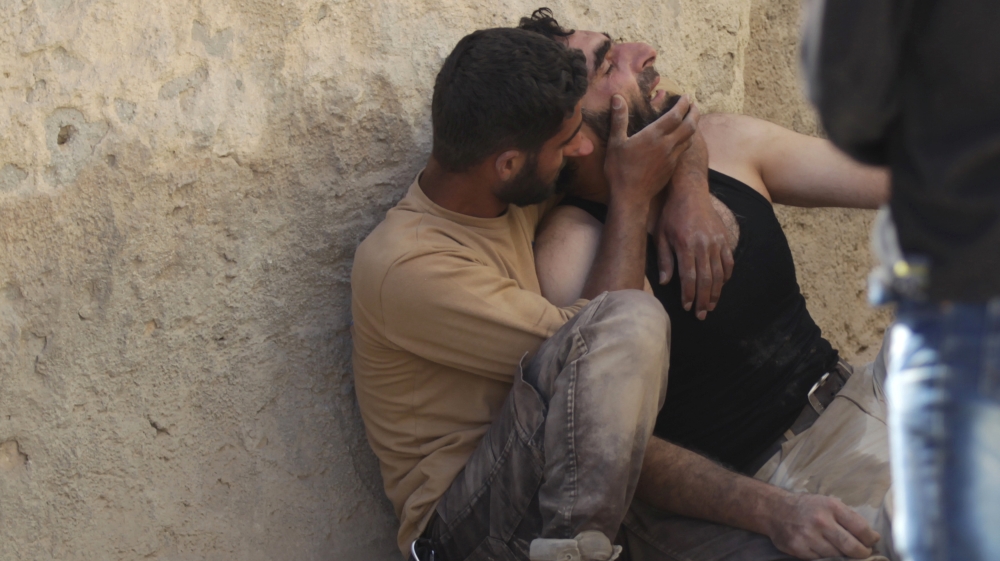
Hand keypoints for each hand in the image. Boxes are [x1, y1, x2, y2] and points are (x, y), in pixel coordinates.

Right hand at [604, 94, 698, 205]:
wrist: (631, 197)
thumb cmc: (620, 170)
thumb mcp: (615, 143)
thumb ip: (619, 119)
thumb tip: (617, 97)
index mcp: (654, 136)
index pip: (675, 115)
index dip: (683, 104)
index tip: (686, 96)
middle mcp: (667, 145)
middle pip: (689, 125)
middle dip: (694, 113)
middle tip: (694, 105)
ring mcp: (672, 158)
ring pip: (689, 139)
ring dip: (693, 126)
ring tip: (691, 119)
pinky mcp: (672, 168)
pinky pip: (684, 150)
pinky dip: (687, 140)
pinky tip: (682, 140)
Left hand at [656, 162, 733, 319]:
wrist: (690, 192)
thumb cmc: (671, 215)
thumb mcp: (661, 235)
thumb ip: (665, 259)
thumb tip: (665, 282)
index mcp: (686, 245)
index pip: (689, 278)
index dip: (689, 295)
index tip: (687, 308)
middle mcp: (704, 245)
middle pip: (706, 280)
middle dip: (703, 300)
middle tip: (701, 315)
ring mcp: (717, 242)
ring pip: (719, 274)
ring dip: (716, 292)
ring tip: (710, 306)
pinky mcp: (725, 238)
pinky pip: (728, 262)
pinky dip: (726, 276)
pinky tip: (721, 286)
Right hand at [765, 493, 880, 559]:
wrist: (775, 510)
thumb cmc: (807, 507)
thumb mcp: (828, 503)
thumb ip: (848, 518)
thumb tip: (871, 537)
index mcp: (831, 507)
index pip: (860, 528)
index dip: (870, 539)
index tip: (872, 541)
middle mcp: (820, 521)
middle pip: (851, 546)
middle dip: (862, 553)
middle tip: (863, 553)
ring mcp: (808, 537)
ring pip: (837, 556)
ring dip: (843, 556)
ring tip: (843, 551)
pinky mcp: (799, 549)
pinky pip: (821, 560)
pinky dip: (826, 557)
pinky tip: (825, 551)